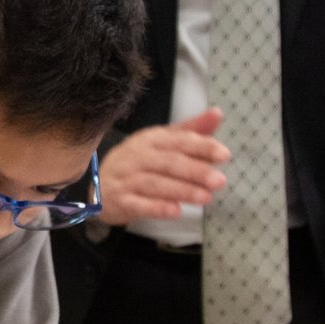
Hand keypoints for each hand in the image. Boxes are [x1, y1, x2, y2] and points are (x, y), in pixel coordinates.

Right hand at [97, 108, 229, 226]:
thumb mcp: (162, 142)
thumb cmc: (139, 162)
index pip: (179, 141)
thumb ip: (190, 131)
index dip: (201, 146)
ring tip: (206, 198)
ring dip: (182, 191)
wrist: (100, 184)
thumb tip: (217, 113)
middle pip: (169, 162)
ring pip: (156, 184)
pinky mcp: (120, 200)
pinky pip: (138, 204)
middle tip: (219, 181)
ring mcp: (127, 178)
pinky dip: (157, 208)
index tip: (224, 154)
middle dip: (196, 171)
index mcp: (151, 139)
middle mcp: (138, 156)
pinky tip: (175, 210)